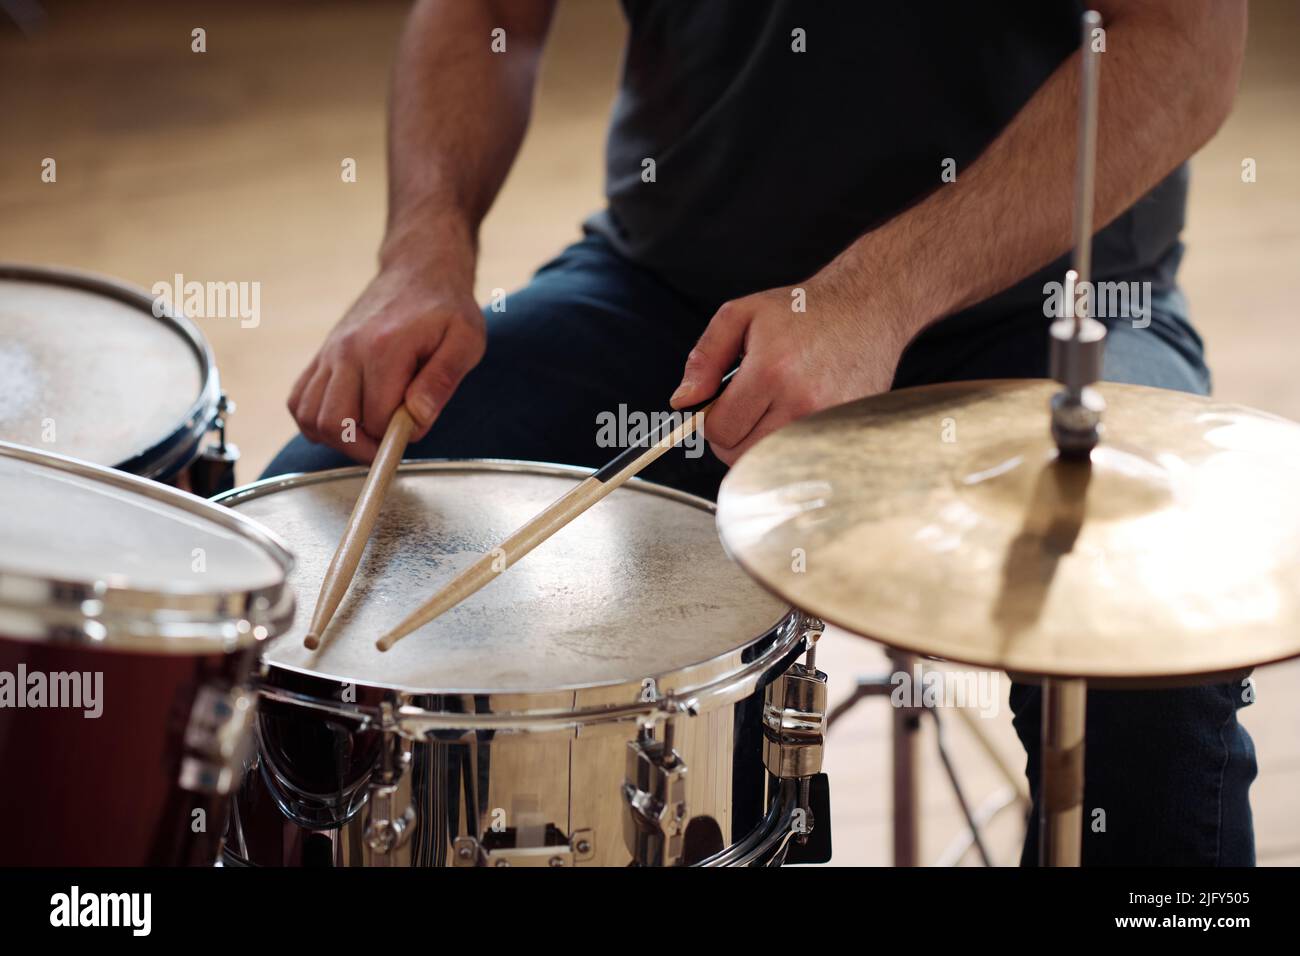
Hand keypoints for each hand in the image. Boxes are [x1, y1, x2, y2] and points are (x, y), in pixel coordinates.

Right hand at [288, 264, 485, 461]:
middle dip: (362, 447)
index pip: (375, 419)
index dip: (398, 435)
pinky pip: (299, 400)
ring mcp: (329, 353)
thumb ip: (443, 380)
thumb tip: (418, 419)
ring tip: (369, 431)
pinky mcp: (321, 356)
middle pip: (334, 423)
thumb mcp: (465, 340)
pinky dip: (315, 421)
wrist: (418, 270)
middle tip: (390, 441)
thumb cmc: (447, 308)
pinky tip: (346, 419)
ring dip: (337, 438)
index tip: (417, 425)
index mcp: (385, 349)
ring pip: (309, 417)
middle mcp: (348, 351)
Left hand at [669, 270, 907, 465]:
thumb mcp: (741, 316)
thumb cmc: (804, 311)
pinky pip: (800, 461)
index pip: (719, 430)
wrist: (867, 307)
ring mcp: (828, 422)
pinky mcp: (846, 431)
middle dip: (731, 435)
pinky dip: (787, 449)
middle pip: (740, 455)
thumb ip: (704, 358)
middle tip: (743, 407)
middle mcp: (802, 403)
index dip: (710, 420)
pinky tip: (794, 418)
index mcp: (771, 372)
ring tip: (769, 410)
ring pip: (768, 464)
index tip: (720, 404)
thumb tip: (683, 402)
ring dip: (758, 445)